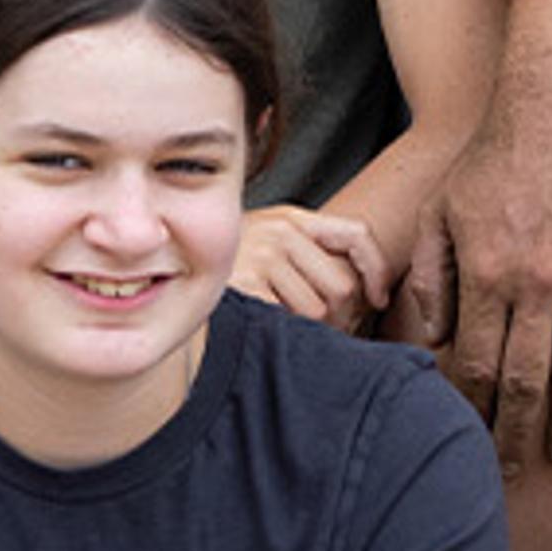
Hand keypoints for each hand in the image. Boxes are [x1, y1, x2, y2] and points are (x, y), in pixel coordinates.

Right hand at [231, 205, 390, 330]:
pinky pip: (287, 322)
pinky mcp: (245, 285)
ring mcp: (261, 257)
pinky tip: (268, 326)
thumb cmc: (229, 262)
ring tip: (287, 324)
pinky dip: (283, 332)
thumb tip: (364, 296)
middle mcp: (280, 232)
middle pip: (341, 288)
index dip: (377, 271)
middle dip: (341, 317)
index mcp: (293, 218)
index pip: (357, 236)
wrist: (171, 259)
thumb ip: (310, 254)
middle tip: (324, 328)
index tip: (379, 300)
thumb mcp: (270, 243)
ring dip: (310, 330)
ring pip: (317, 312)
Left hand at [412, 56, 551, 470]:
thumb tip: (428, 339)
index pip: (475, 365)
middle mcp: (538, 283)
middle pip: (525, 382)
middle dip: (516, 434)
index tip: (467, 436)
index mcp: (487, 272)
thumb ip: (431, 277)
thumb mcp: (441, 209)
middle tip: (511, 472)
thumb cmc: (496, 152)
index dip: (470, 409)